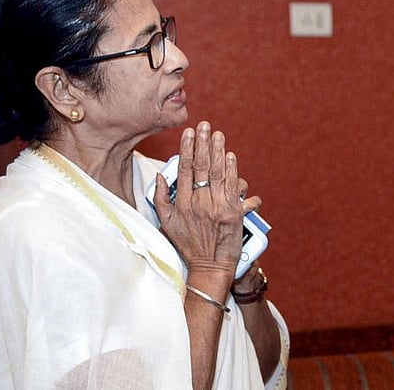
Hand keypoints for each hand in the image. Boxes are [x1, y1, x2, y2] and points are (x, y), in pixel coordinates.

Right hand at [154, 121, 260, 273]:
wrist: (210, 267)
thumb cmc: (189, 245)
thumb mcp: (167, 223)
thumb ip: (161, 199)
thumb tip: (160, 176)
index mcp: (182, 203)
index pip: (184, 170)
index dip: (187, 149)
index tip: (188, 133)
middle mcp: (198, 203)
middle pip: (201, 167)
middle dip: (202, 143)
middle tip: (204, 126)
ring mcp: (216, 207)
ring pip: (217, 173)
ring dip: (218, 151)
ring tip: (218, 134)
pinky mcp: (233, 213)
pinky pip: (232, 187)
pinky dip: (232, 170)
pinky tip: (230, 156)